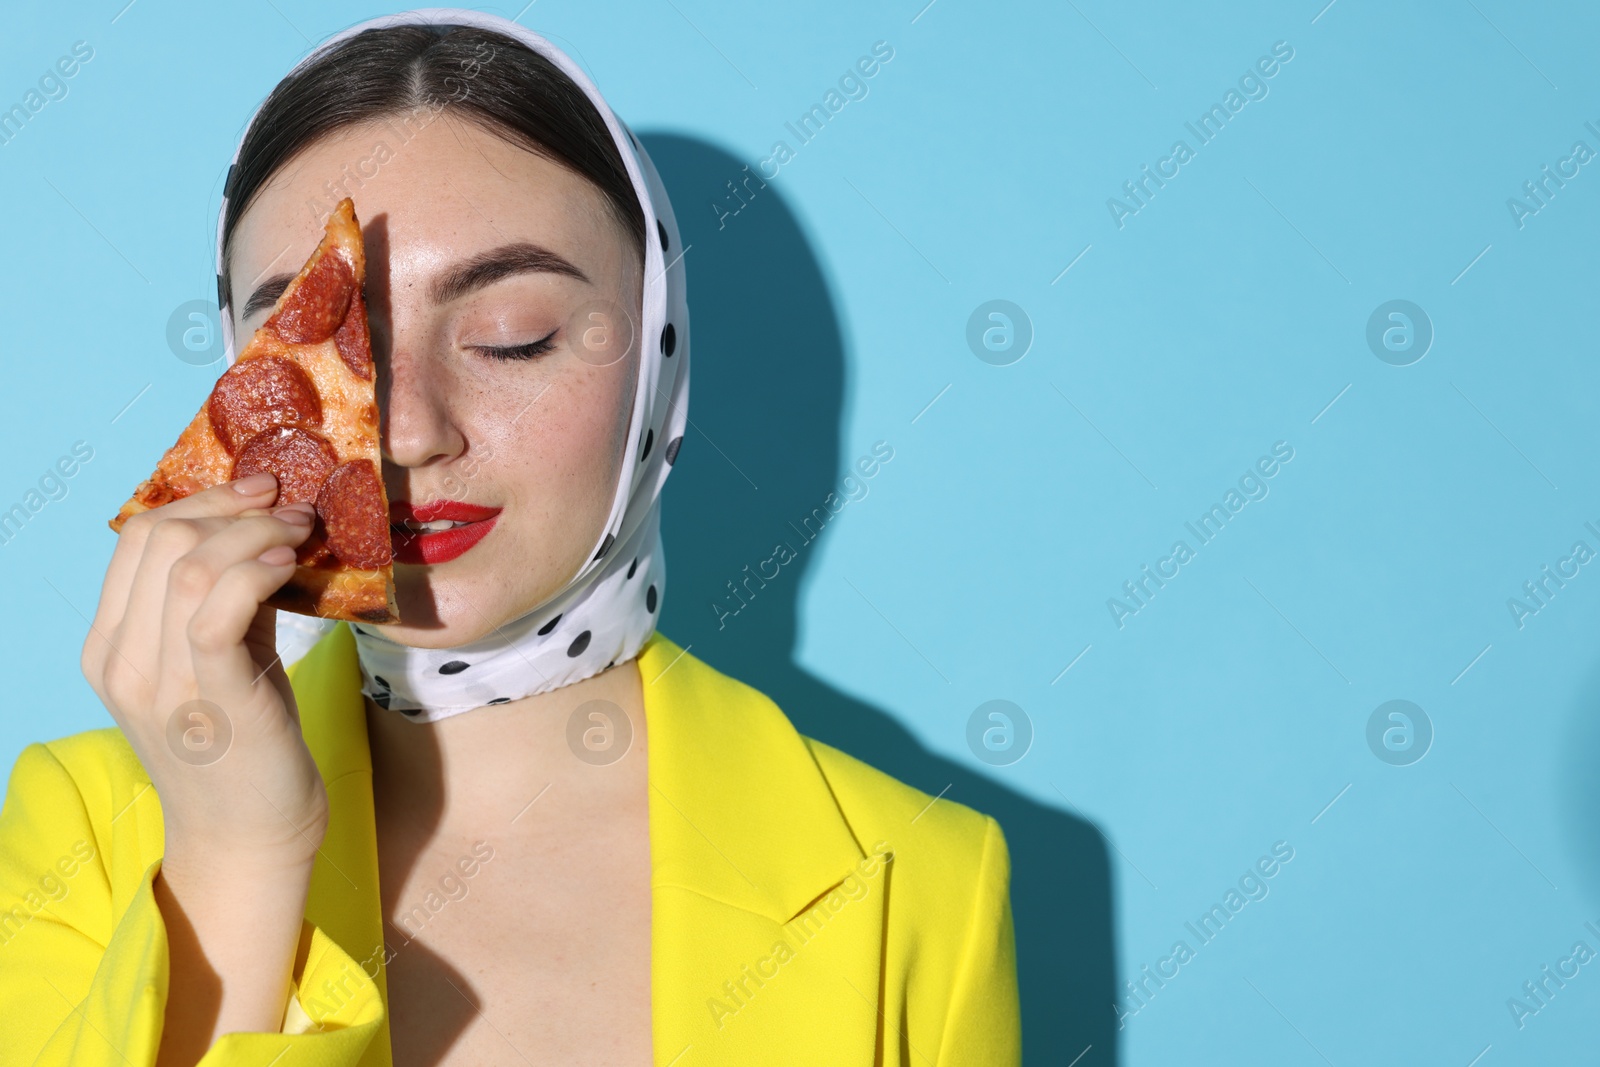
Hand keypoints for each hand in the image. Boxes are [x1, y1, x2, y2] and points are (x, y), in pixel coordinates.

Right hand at [83, 472, 328, 867]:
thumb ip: (226, 599)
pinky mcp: (209, 698)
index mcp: (111, 645)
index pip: (137, 539)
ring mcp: (158, 682)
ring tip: (300, 534)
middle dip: (232, 507)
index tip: (260, 492)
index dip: (202, 500)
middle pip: (160, 539)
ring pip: (186, 565)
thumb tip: (265, 530)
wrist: (248, 838)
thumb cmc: (244, 744)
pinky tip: (289, 567)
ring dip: (253, 533)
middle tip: (290, 508)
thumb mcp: (222, 658)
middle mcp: (122, 660)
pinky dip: (254, 573)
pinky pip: (215, 610)